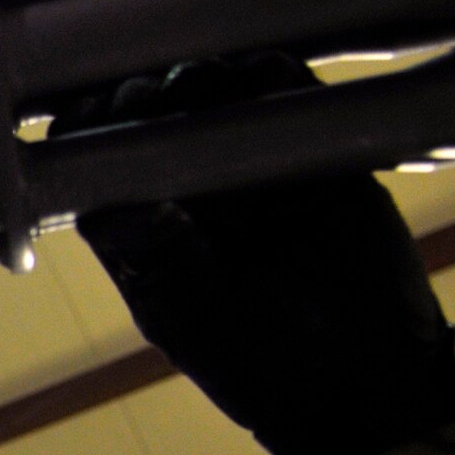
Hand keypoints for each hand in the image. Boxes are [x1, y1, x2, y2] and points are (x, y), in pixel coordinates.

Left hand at [50, 53, 454, 454]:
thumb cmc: (259, 365)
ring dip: (202, 76)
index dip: (93, 131)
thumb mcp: (191, 320)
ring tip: (205, 88)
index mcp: (143, 226)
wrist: (361, 378)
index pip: (100, 160)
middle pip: (149, 111)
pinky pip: (287, 94)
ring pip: (213, 89)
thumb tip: (103, 208)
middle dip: (144, 94)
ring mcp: (250, 165)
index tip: (99, 122)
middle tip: (154, 99)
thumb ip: (153, 260)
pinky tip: (259, 81)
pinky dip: (270, 76)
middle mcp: (189, 188)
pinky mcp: (313, 151)